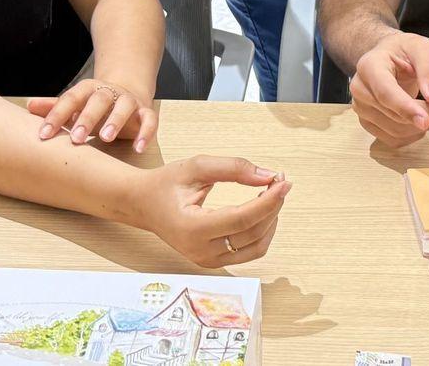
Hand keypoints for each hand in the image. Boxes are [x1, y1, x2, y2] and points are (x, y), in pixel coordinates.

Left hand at [28, 78, 158, 151]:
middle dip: (87, 118)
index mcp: (88, 90)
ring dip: (116, 120)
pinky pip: (149, 120)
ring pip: (124, 106)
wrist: (126, 94)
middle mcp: (109, 93)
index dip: (57, 116)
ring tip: (106, 138)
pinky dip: (146, 132)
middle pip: (99, 100)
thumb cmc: (93, 107)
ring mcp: (129, 101)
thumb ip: (55, 107)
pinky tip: (138, 148)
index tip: (43, 134)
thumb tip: (29, 105)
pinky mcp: (146, 112)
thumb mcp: (74, 106)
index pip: (71, 99)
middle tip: (75, 138)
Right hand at [136, 155, 291, 266]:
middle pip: (253, 233)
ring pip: (256, 247)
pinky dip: (262, 231)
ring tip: (271, 193)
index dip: (269, 201)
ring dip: (270, 220)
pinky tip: (261, 209)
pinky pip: (249, 251)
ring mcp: (207, 261)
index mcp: (192, 228)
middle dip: (273, 206)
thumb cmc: (166, 184)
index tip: (284, 182)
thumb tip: (268, 176)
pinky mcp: (213, 262)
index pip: (242, 219)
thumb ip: (233, 168)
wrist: (143, 205)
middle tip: (279, 181)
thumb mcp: (197, 166)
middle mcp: (201, 251)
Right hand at [350, 32, 428, 147]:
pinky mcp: (367, 122)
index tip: (426, 121)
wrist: (388, 56)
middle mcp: (360, 89)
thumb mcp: (422, 48)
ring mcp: (361, 108)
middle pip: (394, 115)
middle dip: (426, 115)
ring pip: (395, 131)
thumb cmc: (404, 50)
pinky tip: (421, 119)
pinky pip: (393, 140)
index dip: (406, 109)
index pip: (385, 93)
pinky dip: (412, 135)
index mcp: (369, 66)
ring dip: (421, 127)